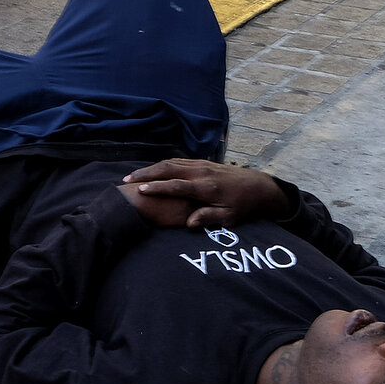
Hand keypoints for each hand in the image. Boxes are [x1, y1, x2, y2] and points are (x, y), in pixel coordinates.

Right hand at [119, 158, 287, 230]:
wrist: (257, 185)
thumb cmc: (242, 205)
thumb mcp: (229, 216)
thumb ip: (208, 217)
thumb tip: (189, 223)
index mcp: (206, 187)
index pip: (177, 186)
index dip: (158, 188)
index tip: (141, 190)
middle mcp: (201, 172)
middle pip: (168, 169)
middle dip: (146, 174)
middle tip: (127, 180)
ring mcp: (201, 164)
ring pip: (170, 162)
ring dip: (151, 168)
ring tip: (134, 175)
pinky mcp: (201, 162)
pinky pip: (177, 160)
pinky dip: (162, 164)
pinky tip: (152, 170)